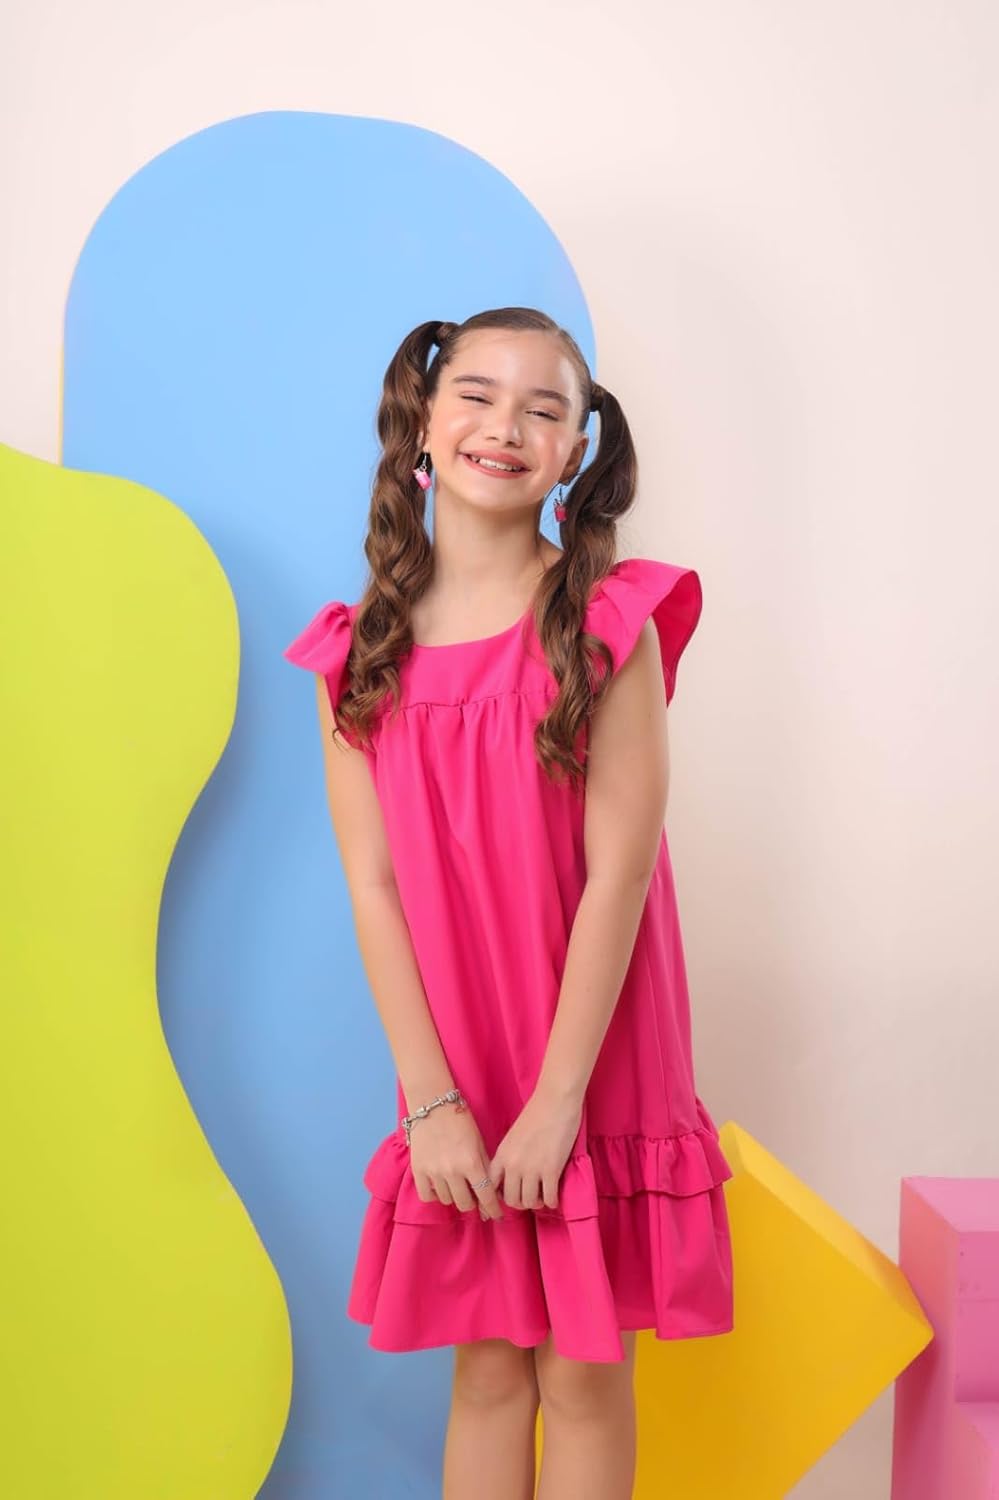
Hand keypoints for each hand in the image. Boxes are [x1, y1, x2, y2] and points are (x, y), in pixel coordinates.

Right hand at [409, 1100, 504, 1220]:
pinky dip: (435, 1194)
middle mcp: (452, 1171)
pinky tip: (440, 1184)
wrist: (433, 1105)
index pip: (485, 1197)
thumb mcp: (480, 1143)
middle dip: (473, 1202)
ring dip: (454, 1195)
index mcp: (471, 1163)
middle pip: (465, 1204)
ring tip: (456, 1182)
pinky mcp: (417, 1170)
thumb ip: (486, 1170)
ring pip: (447, 1200)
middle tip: (474, 1194)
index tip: (496, 1215)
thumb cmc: (461, 1121)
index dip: (493, 1209)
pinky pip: (427, 1196)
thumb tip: (491, 1197)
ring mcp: (433, 1172)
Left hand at [487, 1089, 583, 1211]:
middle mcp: (513, 1165)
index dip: (498, 1197)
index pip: (491, 1187)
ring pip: (529, 1202)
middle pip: (511, 1199)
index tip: (507, 1198)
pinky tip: (554, 1195)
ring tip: (543, 1196)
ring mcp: (531, 1169)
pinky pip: (548, 1198)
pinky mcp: (551, 1170)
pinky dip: (552, 1201)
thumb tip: (512, 1176)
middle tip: (530, 1197)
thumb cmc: (537, 1114)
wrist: (555, 1100)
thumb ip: (510, 1156)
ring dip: (537, 1202)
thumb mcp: (514, 1136)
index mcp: (502, 1155)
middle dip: (521, 1202)